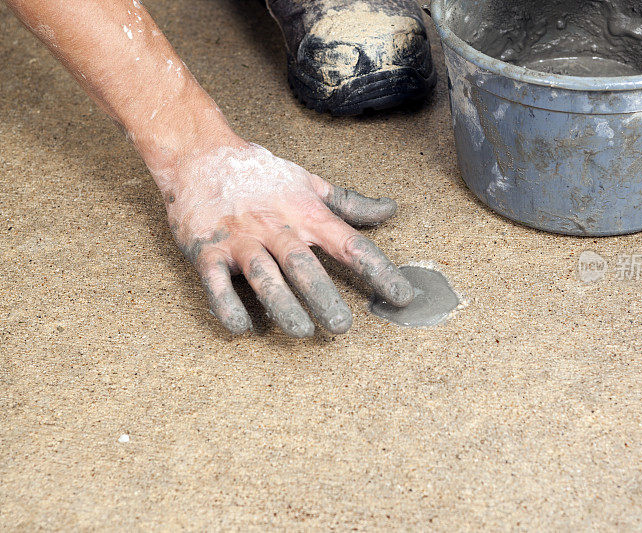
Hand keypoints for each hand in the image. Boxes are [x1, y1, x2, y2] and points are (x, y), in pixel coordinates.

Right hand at [160, 140, 413, 336]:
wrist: (197, 153)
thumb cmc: (259, 173)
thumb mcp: (308, 182)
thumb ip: (349, 203)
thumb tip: (389, 210)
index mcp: (304, 212)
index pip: (349, 243)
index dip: (378, 271)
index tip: (401, 296)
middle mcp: (275, 226)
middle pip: (302, 263)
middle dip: (323, 295)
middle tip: (342, 325)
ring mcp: (239, 239)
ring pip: (263, 274)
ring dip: (282, 304)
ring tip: (301, 331)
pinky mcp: (206, 250)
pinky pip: (216, 282)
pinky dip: (227, 305)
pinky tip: (241, 327)